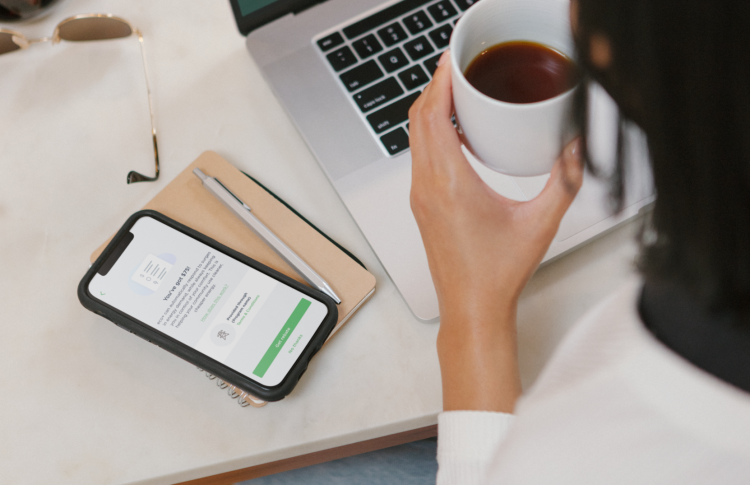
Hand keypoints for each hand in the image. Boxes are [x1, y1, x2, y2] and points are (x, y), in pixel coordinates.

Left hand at [408, 51, 582, 411]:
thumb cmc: (497, 274)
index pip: (433, 115)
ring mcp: (420, 195)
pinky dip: (431, 133)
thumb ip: (564, 181)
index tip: (453, 62)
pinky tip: (454, 131)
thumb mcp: (540, 223)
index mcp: (451, 183)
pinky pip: (419, 155)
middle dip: (435, 87)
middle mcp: (427, 186)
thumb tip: (575, 148)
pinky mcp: (421, 204)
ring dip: (431, 110)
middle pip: (418, 119)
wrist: (471, 308)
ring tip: (457, 93)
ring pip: (414, 137)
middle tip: (458, 69)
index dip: (440, 82)